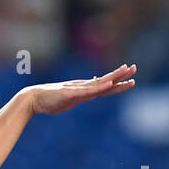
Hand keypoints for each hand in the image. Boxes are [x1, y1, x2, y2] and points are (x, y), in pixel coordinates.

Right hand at [22, 64, 136, 114]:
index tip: (130, 76)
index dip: (118, 81)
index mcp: (83, 90)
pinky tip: (109, 84)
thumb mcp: (69, 100)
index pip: (104, 85)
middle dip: (121, 75)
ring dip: (114, 77)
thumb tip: (91, 95)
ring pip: (99, 83)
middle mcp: (82, 87)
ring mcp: (77, 90)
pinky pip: (88, 90)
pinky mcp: (70, 93)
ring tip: (127, 71)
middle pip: (105, 81)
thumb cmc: (48, 101)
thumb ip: (80, 96)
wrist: (33, 99)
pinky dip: (100, 87)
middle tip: (134, 67)